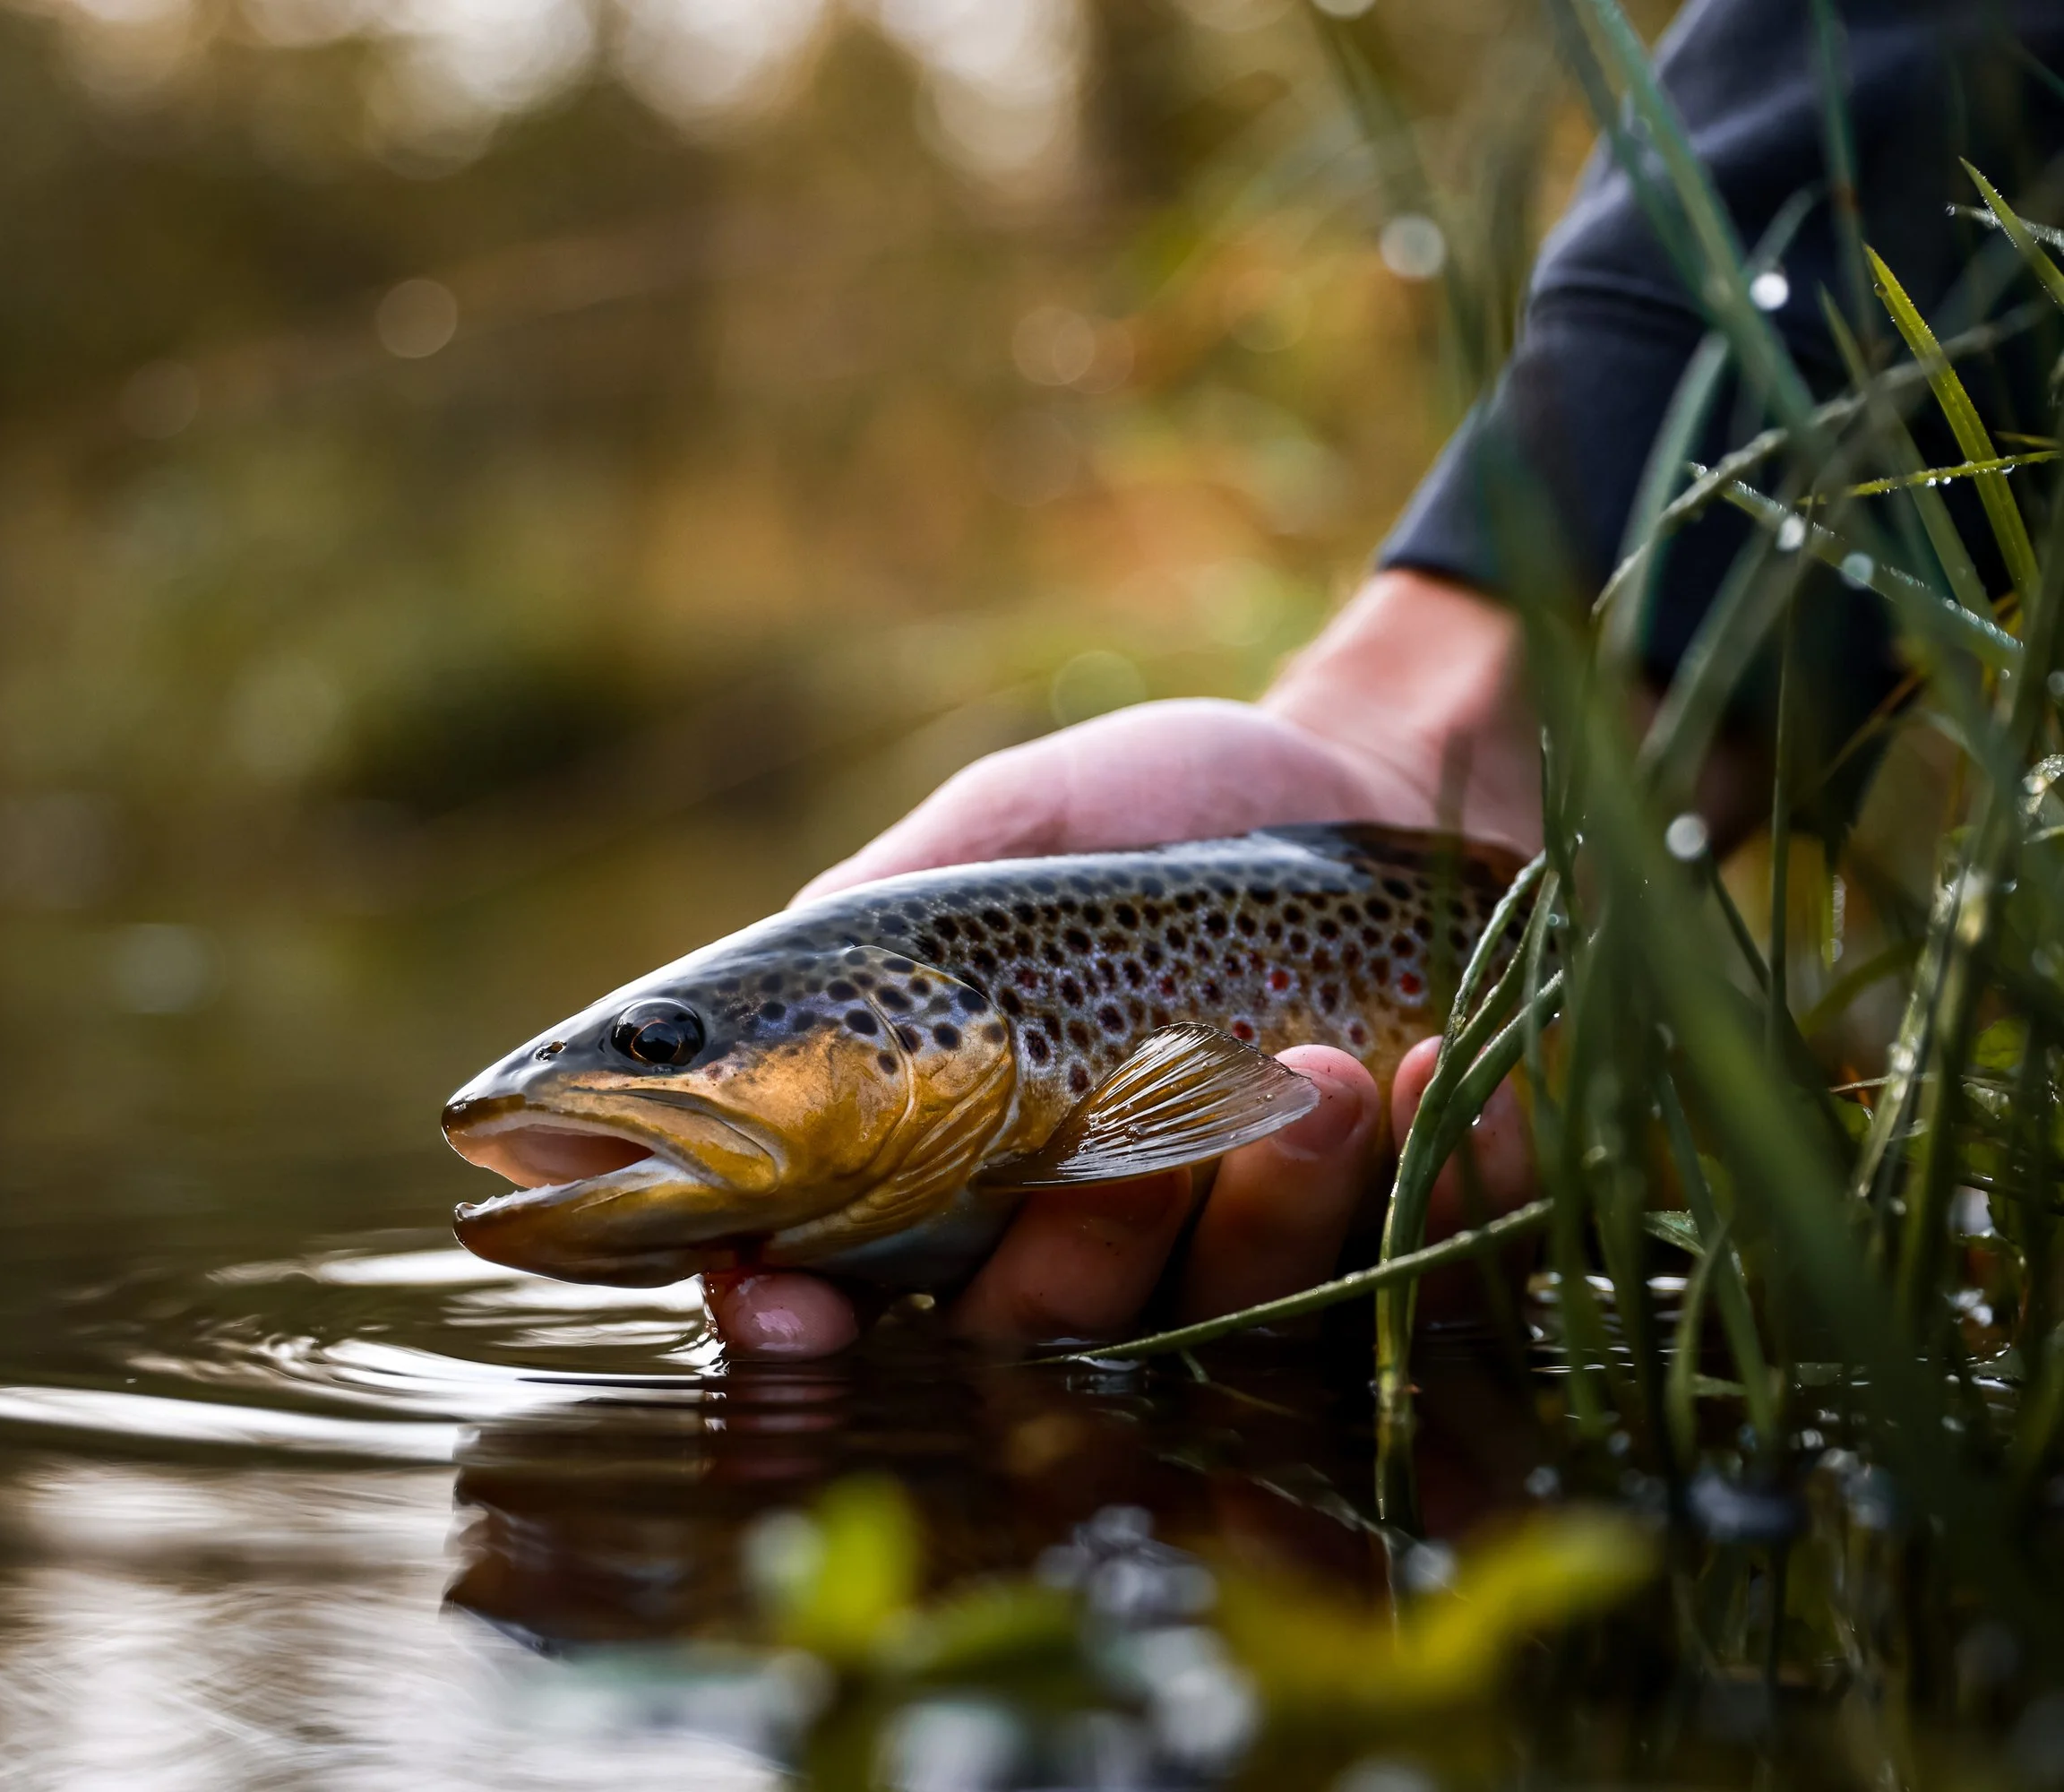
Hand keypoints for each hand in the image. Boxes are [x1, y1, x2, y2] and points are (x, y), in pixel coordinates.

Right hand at [706, 571, 1545, 1356]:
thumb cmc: (1169, 804)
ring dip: (1272, 1206)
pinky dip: (1435, 1177)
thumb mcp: (1016, 825)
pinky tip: (1433, 1064)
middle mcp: (1099, 1237)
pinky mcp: (1412, 1240)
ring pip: (1232, 1316)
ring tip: (1322, 1066)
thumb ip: (884, 909)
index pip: (852, 1283)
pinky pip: (1422, 1268)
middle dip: (1088, 1246)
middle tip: (1143, 1123)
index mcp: (974, 1157)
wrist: (1379, 771)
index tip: (795, 1303)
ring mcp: (1260, 1254)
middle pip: (1046, 1325)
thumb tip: (752, 986)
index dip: (806, 1315)